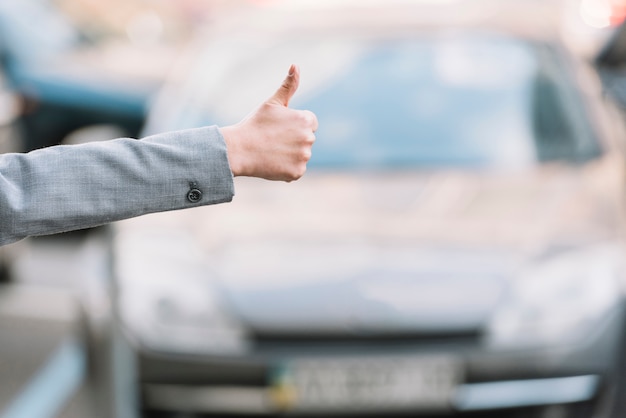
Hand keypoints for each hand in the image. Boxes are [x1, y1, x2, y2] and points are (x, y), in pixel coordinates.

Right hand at [220, 64, 317, 181]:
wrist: (239, 150)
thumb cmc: (255, 124)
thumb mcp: (272, 103)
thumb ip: (288, 86)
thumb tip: (295, 65)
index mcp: (306, 120)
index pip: (309, 123)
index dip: (293, 125)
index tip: (279, 128)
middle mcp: (309, 139)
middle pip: (306, 140)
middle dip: (293, 140)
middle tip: (273, 140)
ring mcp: (304, 157)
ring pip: (301, 155)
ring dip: (290, 155)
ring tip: (271, 151)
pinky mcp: (297, 173)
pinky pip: (295, 170)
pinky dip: (286, 169)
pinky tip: (272, 162)